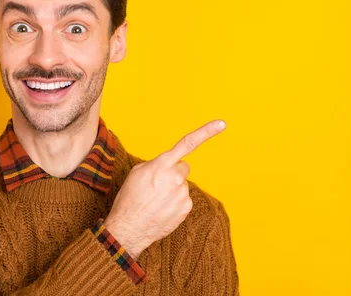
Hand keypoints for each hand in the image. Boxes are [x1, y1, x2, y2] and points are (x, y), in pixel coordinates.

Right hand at [103, 120, 225, 258]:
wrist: (129, 227)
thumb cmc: (129, 198)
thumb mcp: (136, 172)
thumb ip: (156, 164)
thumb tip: (168, 165)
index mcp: (162, 164)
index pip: (187, 144)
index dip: (206, 132)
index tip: (221, 124)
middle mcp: (176, 178)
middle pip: (183, 167)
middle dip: (173, 172)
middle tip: (157, 184)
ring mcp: (183, 194)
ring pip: (182, 185)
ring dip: (172, 189)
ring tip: (155, 200)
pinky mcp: (186, 208)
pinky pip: (183, 199)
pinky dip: (174, 202)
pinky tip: (161, 208)